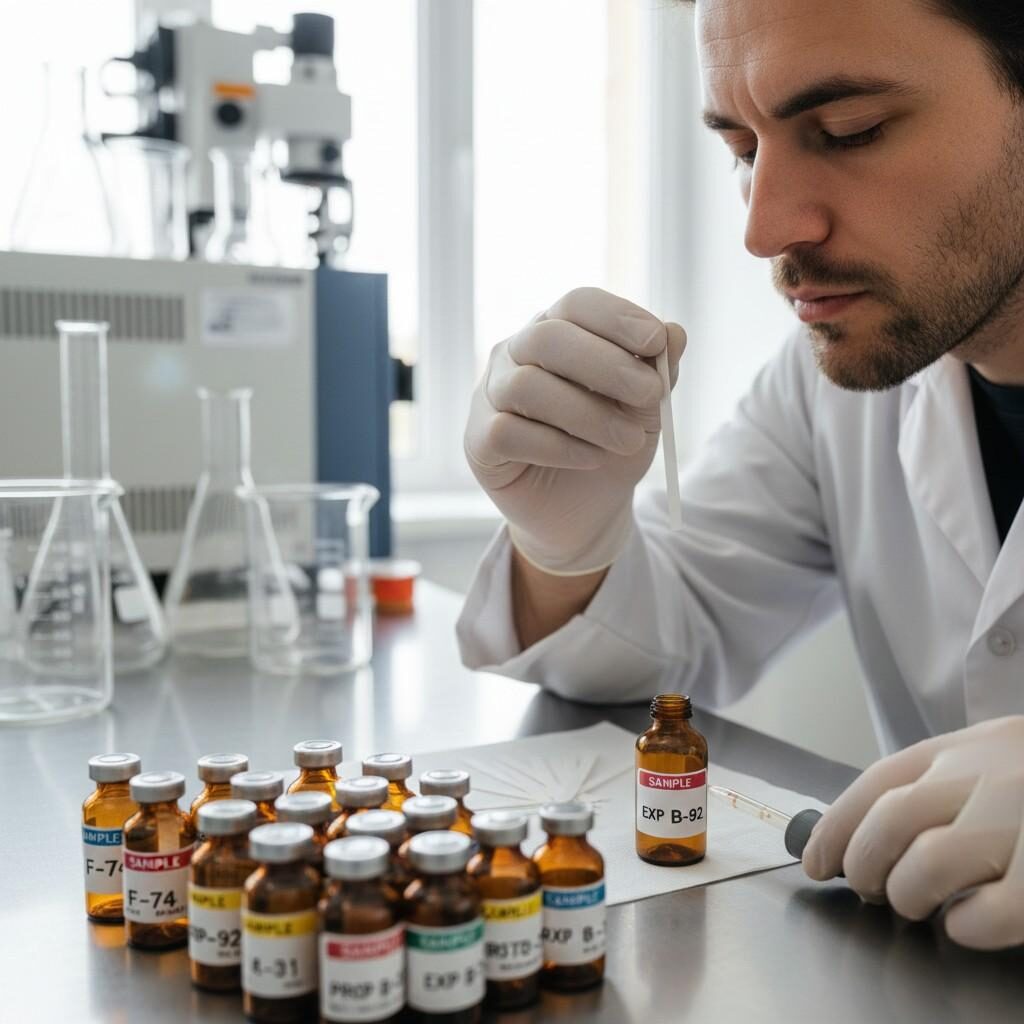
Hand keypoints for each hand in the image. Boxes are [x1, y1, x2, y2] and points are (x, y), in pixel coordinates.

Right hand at [464, 287, 685, 574]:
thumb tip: (674, 331)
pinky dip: (558, 446)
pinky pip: (508, 432)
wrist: (585, 512)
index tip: (656, 342)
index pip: (577, 304)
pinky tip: (590, 459)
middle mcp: (515, 354)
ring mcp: (490, 395)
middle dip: (605, 364)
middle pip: (547, 337)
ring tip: (628, 441)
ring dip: (588, 414)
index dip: (616, 318)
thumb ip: (656, 370)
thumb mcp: (645, 410)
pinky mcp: (479, 440)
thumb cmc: (609, 446)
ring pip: (527, 386)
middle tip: (649, 394)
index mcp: (556, 331)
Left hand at [803, 716, 1023, 949]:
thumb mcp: (993, 756)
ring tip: (915, 903)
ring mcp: (1022, 820)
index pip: (876, 782)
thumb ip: (940, 781)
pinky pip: (989, 912)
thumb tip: (864, 835)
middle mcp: (990, 775)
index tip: (816, 862)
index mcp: (966, 747)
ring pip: (927, 864)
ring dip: (906, 894)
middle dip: (863, 863)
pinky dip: (964, 926)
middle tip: (867, 889)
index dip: (836, 826)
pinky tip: (966, 923)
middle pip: (890, 822)